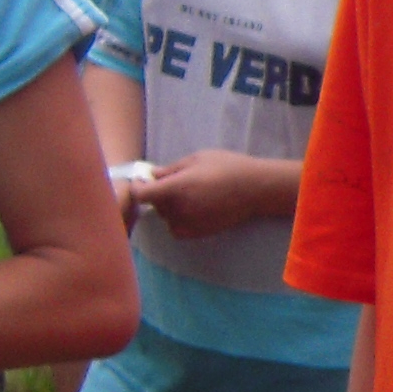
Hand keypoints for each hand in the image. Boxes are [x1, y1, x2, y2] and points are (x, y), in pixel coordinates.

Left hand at [137, 152, 292, 241]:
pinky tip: (192, 209)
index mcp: (175, 188)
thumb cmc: (227, 167)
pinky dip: (178, 221)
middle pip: (154, 205)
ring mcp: (189, 223)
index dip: (137, 187)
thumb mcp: (196, 159)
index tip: (143, 180)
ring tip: (187, 195)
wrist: (256, 188)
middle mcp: (178, 209)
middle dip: (157, 194)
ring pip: (165, 217)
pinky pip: (177, 229)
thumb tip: (152, 176)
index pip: (140, 194)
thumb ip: (170, 169)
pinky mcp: (199, 233)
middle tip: (172, 181)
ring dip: (168, 208)